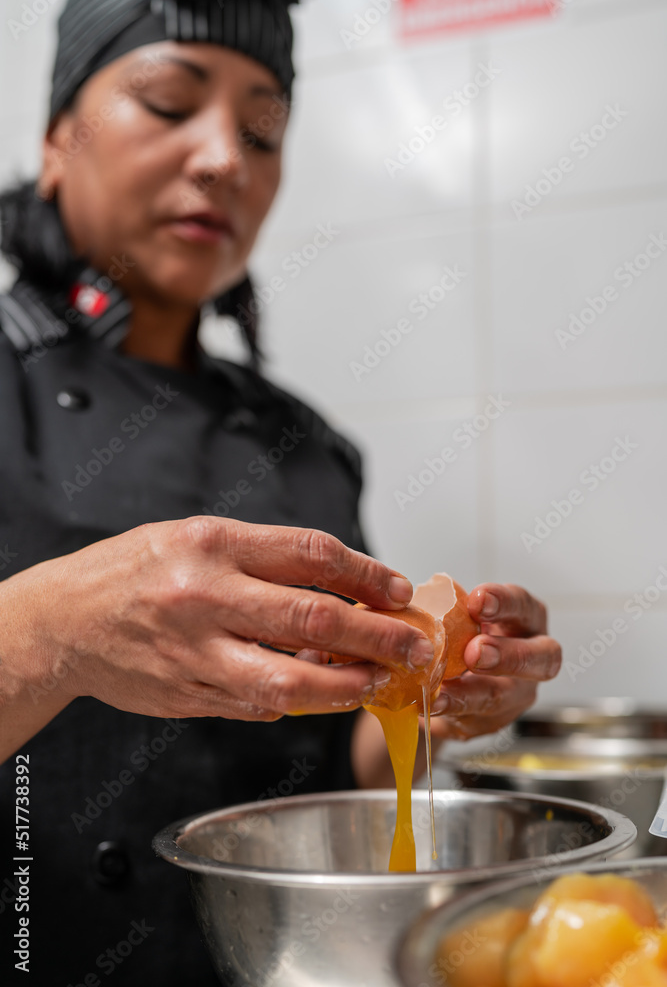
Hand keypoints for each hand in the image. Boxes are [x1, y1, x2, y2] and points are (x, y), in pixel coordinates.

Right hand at [2, 517, 438, 740]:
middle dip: (377, 637)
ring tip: (375, 684)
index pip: (311, 554)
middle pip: (312, 617)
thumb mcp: (200, 538)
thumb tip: (343, 589)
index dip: (366, 574)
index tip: (398, 590)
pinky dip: (295, 701)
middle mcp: (205, 596)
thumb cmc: (137, 570)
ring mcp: (195, 652)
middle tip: (414, 648)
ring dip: (345, 685)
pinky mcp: (187, 695)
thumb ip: (266, 560)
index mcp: (213, 544)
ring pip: (289, 678)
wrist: (66, 620)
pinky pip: (256, 704)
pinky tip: (318, 695)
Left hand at [429, 584, 560, 739]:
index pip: (523, 605)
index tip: (476, 600)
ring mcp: (518, 692)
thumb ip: (449, 608)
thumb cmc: (459, 630)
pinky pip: (476, 719)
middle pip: (542, 658)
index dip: (504, 602)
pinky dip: (452, 712)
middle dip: (508, 656)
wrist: (447, 671)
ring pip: (505, 696)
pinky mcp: (495, 719)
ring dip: (472, 694)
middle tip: (475, 652)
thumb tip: (411, 597)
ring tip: (441, 691)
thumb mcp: (457, 614)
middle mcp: (533, 656)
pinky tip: (432, 705)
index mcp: (525, 618)